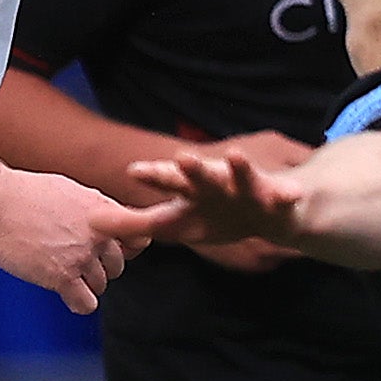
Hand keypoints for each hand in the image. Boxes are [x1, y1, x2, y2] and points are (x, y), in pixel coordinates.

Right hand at [0, 165, 178, 312]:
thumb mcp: (72, 191)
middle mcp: (98, 233)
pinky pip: (86, 304)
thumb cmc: (25, 195)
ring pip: (100, 285)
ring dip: (82, 283)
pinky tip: (65, 293)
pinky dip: (78, 303)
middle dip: (97, 266)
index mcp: (103, 210)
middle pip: (116, 266)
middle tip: (70, 259)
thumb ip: (97, 209)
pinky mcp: (62, 276)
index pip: (142, 233)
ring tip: (57, 269)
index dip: (133, 246)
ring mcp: (81, 255)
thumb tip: (116, 218)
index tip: (124, 249)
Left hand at [120, 146, 311, 263]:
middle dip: (193, 169)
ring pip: (242, 177)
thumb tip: (90, 222)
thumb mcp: (173, 222)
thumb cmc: (213, 214)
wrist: (265, 210)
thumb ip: (132, 222)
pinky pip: (283, 197)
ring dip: (238, 168)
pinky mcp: (276, 197)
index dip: (153, 176)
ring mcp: (247, 188)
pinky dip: (287, 195)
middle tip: (182, 158)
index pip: (168, 180)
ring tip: (236, 157)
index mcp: (191, 189)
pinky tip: (290, 195)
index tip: (134, 171)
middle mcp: (218, 184)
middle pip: (202, 175)